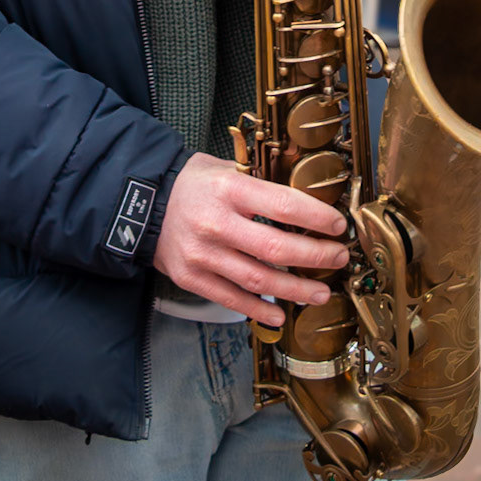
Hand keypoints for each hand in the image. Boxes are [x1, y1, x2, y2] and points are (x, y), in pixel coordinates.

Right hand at [154, 154, 348, 325]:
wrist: (141, 206)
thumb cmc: (191, 184)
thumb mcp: (223, 166)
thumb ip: (259, 180)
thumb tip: (303, 196)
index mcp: (228, 189)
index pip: (283, 205)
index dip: (316, 218)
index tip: (338, 225)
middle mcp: (217, 223)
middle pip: (277, 248)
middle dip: (316, 256)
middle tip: (339, 258)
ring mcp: (204, 255)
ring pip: (259, 279)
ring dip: (297, 290)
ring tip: (322, 292)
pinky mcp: (193, 278)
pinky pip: (233, 299)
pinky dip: (260, 309)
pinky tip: (281, 313)